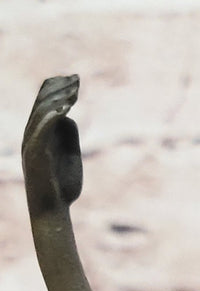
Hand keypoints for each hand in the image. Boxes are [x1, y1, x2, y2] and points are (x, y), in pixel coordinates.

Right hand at [23, 75, 82, 220]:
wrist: (52, 211)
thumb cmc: (62, 186)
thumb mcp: (70, 155)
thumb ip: (68, 135)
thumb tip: (68, 116)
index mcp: (38, 133)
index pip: (43, 101)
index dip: (58, 87)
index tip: (76, 79)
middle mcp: (30, 134)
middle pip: (41, 102)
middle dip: (60, 88)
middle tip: (77, 80)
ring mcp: (31, 143)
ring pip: (40, 112)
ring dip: (59, 99)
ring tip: (75, 92)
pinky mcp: (35, 154)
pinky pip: (41, 129)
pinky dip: (52, 116)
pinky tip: (67, 108)